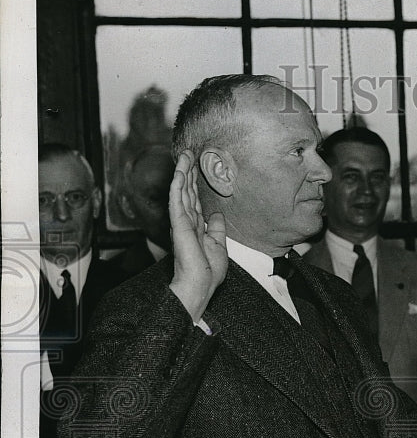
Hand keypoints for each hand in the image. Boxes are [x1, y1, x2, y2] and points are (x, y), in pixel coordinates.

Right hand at [168, 150, 227, 321]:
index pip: (194, 198)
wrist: (201, 285)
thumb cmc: (208, 271)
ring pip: (181, 191)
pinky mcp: (178, 224)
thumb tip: (216, 214)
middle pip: (187, 191)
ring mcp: (181, 221)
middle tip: (188, 152)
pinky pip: (177, 199)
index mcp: (196, 226)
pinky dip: (179, 184)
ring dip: (182, 171)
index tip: (196, 165)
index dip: (195, 182)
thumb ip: (216, 228)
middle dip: (188, 171)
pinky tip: (180, 171)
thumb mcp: (218, 245)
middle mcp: (187, 221)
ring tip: (184, 154)